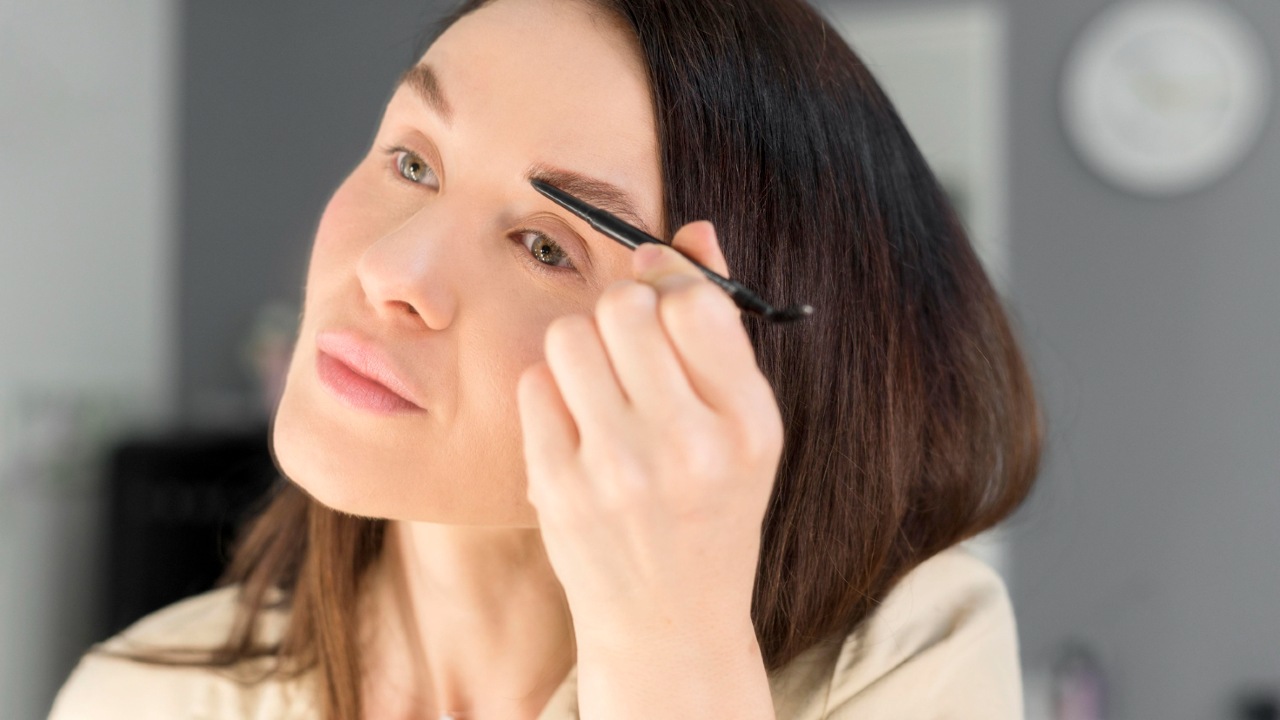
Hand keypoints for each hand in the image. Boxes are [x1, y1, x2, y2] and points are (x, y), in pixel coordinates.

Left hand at [516, 220, 784, 642]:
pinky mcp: (557, 487)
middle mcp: (686, 447)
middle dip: (624, 307)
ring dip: (583, 344)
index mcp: (747, 425)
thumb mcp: (744, 427)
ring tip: (602, 383)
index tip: (661, 289)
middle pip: (625, 306)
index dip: (671, 278)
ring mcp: (615, 470)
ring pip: (571, 335)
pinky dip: (553, 390)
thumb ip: (720, 328)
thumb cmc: (711, 509)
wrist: (669, 622)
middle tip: (632, 343)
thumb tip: (689, 231)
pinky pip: (534, 384)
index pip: (695, 302)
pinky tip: (578, 423)